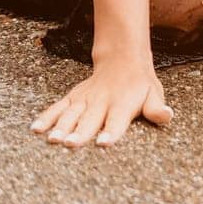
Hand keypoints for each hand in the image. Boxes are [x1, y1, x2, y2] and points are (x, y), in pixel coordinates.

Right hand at [30, 53, 172, 147]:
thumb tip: (167, 116)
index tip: (103, 143)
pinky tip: (36, 129)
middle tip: (69, 144)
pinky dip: (47, 116)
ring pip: (71, 113)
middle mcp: (102, 101)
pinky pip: (58, 106)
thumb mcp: (154, 93)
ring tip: (52, 139)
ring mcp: (85, 98)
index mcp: (122, 104)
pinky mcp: (73, 97)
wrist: (123, 59)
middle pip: (90, 119)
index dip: (111, 132)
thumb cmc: (140, 85)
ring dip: (61, 126)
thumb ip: (156, 108)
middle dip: (80, 132)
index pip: (117, 120)